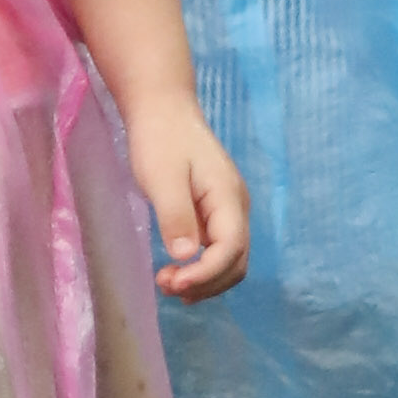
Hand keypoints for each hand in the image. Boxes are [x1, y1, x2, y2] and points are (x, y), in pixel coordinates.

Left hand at [120, 86, 248, 302]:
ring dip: (205, 280)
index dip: (205, 274)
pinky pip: (218, 250)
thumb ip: (176, 215)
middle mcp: (236, 207)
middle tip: (167, 286)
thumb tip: (185, 255)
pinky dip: (202, 268)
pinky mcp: (215, 212)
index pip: (230, 249)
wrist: (163, 110)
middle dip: (206, 283)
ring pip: (230, 260)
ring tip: (169, 284)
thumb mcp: (162, 177)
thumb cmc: (161, 139)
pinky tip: (178, 273)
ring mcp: (228, 210)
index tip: (173, 282)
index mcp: (229, 197)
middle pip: (236, 262)